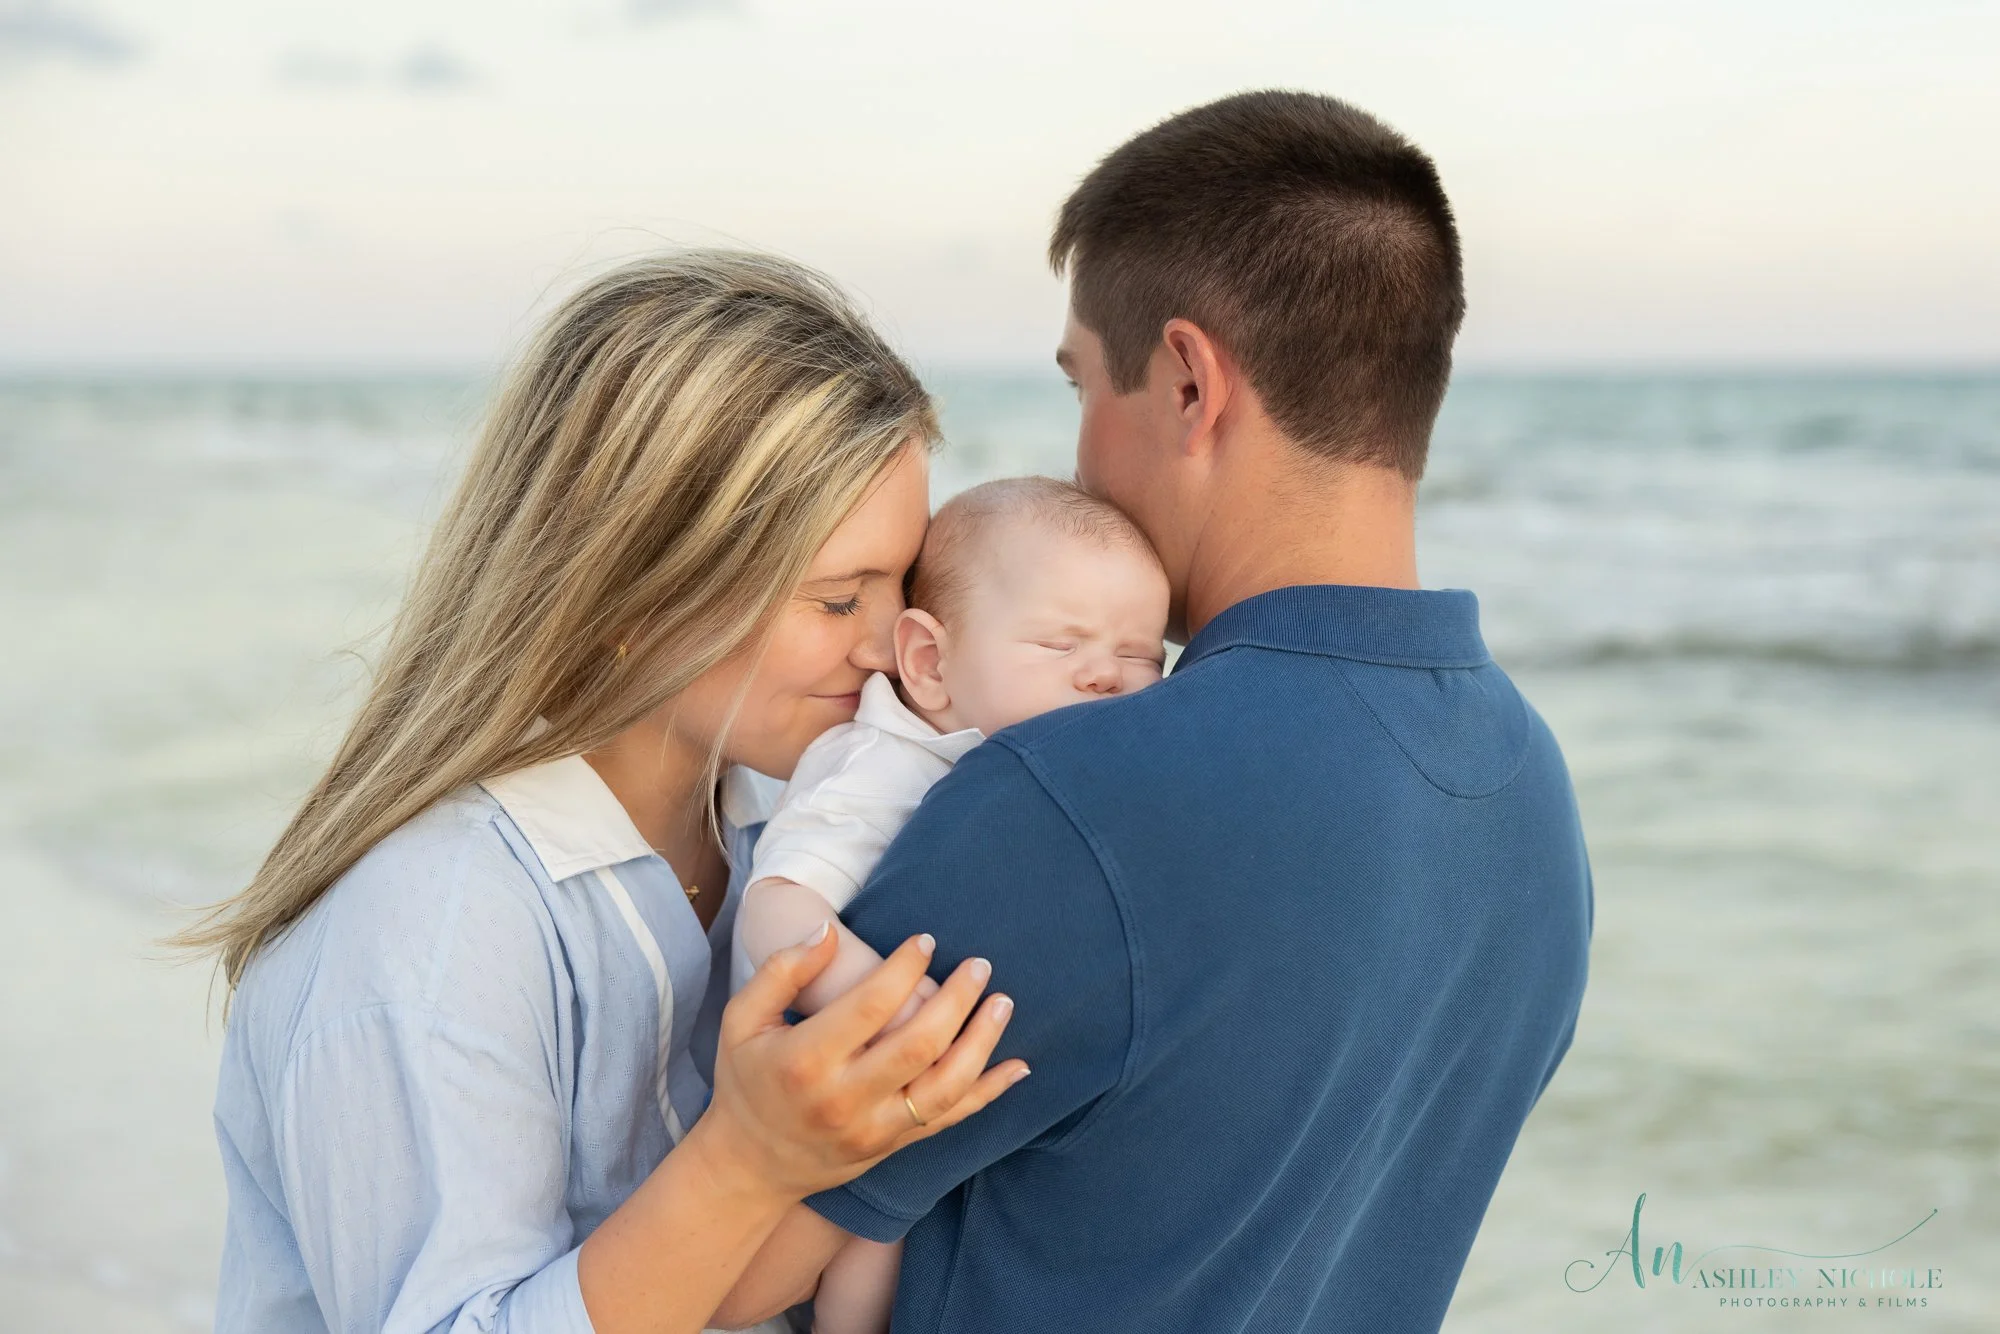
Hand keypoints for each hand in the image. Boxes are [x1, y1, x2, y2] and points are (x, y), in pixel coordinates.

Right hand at [699, 921, 1028, 1200]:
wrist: (750, 1166)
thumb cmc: (747, 1080)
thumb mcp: (742, 1020)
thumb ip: (781, 971)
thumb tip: (826, 930)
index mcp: (806, 1060)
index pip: (870, 1005)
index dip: (905, 968)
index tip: (926, 940)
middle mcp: (844, 1098)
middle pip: (918, 1044)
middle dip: (957, 999)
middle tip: (980, 964)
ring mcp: (873, 1128)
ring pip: (945, 1086)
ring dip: (982, 1042)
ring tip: (1003, 1002)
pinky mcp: (893, 1146)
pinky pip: (951, 1119)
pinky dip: (990, 1093)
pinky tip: (1019, 1066)